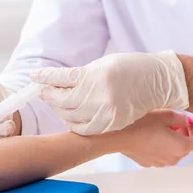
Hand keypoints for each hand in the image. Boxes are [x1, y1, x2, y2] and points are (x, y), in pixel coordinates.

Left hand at [30, 51, 188, 135]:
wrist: (158, 82)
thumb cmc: (131, 68)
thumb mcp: (103, 64)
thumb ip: (81, 76)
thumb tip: (57, 83)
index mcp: (96, 75)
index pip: (61, 78)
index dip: (44, 78)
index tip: (34, 76)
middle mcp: (100, 95)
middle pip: (62, 100)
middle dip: (50, 95)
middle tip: (44, 91)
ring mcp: (106, 112)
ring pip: (70, 116)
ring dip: (60, 110)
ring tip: (57, 103)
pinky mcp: (111, 124)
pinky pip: (84, 129)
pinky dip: (73, 123)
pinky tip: (70, 116)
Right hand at [114, 110, 192, 166]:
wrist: (122, 138)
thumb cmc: (143, 127)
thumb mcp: (166, 115)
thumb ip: (182, 118)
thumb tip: (186, 121)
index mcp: (181, 147)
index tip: (188, 123)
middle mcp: (173, 158)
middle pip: (186, 147)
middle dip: (183, 134)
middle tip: (172, 123)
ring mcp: (161, 163)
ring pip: (173, 152)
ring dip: (171, 142)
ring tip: (160, 130)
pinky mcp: (150, 163)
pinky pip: (161, 155)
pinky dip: (160, 147)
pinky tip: (150, 138)